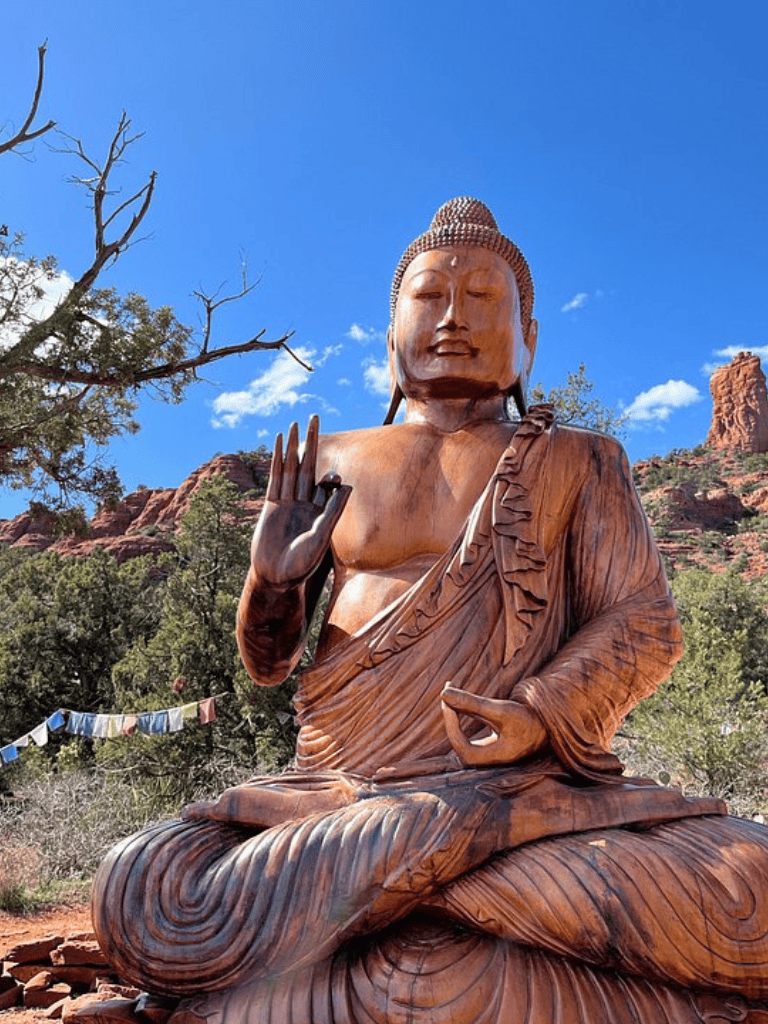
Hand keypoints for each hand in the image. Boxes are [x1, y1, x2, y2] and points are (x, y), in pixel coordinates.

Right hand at [250, 414, 350, 588]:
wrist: (276, 578)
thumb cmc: (301, 565)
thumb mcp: (321, 537)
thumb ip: (333, 512)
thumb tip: (348, 486)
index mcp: (320, 512)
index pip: (327, 486)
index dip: (331, 478)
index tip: (334, 477)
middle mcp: (304, 503)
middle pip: (308, 466)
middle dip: (311, 442)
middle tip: (315, 416)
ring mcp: (287, 502)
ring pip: (290, 467)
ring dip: (292, 446)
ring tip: (294, 423)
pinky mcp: (271, 504)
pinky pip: (274, 477)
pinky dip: (275, 459)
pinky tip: (277, 442)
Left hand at [441, 683, 546, 767]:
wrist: (549, 725)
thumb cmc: (527, 720)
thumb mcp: (500, 710)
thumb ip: (471, 703)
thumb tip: (443, 693)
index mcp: (488, 759)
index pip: (458, 742)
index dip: (450, 720)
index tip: (448, 698)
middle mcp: (485, 760)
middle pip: (457, 738)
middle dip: (450, 713)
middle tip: (448, 689)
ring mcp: (486, 753)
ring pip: (461, 733)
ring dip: (455, 711)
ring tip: (450, 688)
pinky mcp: (488, 744)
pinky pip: (468, 729)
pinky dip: (463, 712)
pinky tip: (459, 696)